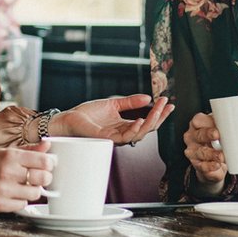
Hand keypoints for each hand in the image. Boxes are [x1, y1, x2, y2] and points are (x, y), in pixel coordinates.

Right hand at [0, 141, 54, 211]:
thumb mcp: (5, 153)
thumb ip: (29, 150)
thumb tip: (48, 144)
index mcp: (10, 156)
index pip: (44, 161)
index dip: (50, 164)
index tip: (48, 165)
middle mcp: (7, 171)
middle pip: (43, 178)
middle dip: (44, 178)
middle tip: (38, 177)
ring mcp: (3, 189)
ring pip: (35, 194)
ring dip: (32, 191)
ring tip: (23, 186)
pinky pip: (23, 205)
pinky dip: (21, 201)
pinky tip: (12, 194)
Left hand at [49, 94, 173, 144]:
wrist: (68, 119)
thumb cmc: (87, 114)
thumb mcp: (112, 104)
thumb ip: (130, 102)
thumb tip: (148, 97)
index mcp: (125, 127)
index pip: (147, 122)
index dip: (159, 114)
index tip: (169, 103)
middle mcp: (123, 134)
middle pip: (148, 129)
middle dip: (160, 116)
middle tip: (167, 104)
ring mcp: (116, 138)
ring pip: (140, 134)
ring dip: (151, 121)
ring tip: (159, 108)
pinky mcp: (106, 139)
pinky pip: (124, 137)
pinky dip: (134, 129)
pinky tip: (141, 120)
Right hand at [183, 112, 226, 187]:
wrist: (213, 161)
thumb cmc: (216, 141)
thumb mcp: (218, 130)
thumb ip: (222, 125)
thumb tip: (235, 121)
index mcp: (197, 126)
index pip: (198, 121)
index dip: (207, 122)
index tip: (216, 125)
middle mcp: (192, 138)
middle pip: (199, 135)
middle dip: (208, 135)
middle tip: (217, 136)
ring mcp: (193, 152)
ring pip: (201, 152)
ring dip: (211, 153)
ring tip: (221, 155)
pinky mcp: (197, 165)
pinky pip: (203, 166)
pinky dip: (211, 166)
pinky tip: (217, 164)